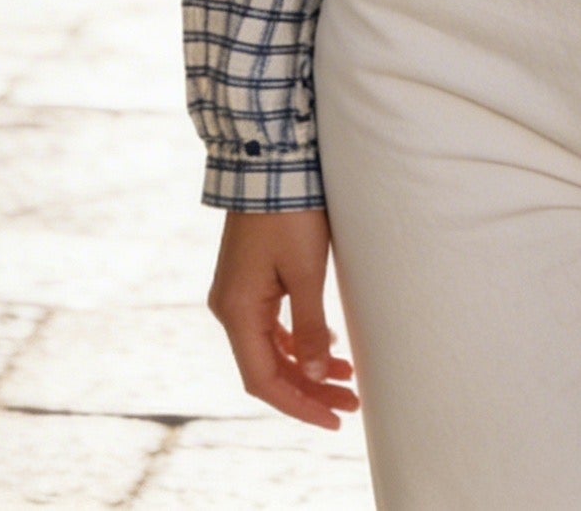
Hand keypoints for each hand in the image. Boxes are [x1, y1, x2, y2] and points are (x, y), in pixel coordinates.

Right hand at [207, 207, 360, 427]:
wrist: (268, 161)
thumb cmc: (289, 213)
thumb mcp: (305, 273)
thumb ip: (309, 327)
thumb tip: (315, 374)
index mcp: (236, 312)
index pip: (263, 381)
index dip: (299, 405)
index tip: (334, 419)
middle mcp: (230, 308)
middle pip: (268, 368)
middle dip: (309, 389)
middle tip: (351, 402)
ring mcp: (238, 294)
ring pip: (271, 348)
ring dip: (306, 366)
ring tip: (347, 378)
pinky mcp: (250, 279)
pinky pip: (271, 325)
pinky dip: (297, 341)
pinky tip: (326, 344)